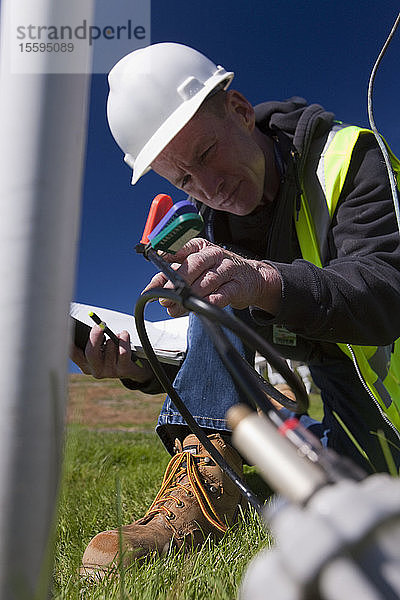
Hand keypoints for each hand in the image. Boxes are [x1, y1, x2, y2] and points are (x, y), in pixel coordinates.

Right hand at [70, 325, 152, 381]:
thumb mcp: (101, 347)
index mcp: (84, 363)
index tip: (70, 326)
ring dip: (114, 337)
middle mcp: (95, 369)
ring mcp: (109, 372)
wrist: (133, 369)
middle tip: (99, 326)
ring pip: (109, 348)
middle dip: (95, 337)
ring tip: (116, 335)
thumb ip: (93, 338)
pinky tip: (123, 335)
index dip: (69, 340)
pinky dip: (123, 339)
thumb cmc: (113, 352)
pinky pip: (123, 352)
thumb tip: (93, 324)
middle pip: (90, 353)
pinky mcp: (123, 371)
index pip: (72, 352)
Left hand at [143, 238, 281, 317]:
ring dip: (190, 296)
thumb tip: (152, 288)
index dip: (166, 257)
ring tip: (176, 308)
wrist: (250, 279)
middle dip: (177, 282)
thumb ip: (171, 276)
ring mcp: (227, 268)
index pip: (180, 248)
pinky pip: (222, 294)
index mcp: (199, 246)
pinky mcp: (237, 285)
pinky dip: (210, 302)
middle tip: (165, 298)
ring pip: (207, 280)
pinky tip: (200, 307)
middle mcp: (213, 254)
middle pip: (194, 264)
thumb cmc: (216, 272)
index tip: (156, 267)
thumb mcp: (194, 269)